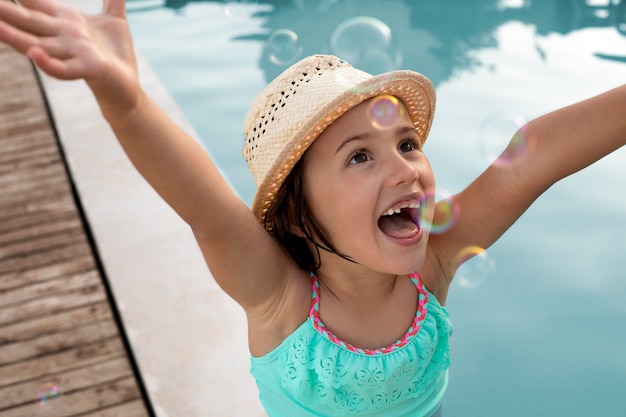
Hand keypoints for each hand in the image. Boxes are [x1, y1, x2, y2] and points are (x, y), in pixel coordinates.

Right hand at [0, 0, 139, 117]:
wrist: (128, 86)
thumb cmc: (117, 54)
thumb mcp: (115, 20)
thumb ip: (112, 1)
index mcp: (66, 20)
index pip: (34, 1)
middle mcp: (63, 36)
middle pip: (28, 20)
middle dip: (6, 11)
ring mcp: (73, 53)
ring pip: (37, 44)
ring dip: (13, 36)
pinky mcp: (88, 69)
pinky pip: (63, 69)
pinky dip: (48, 64)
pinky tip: (33, 54)